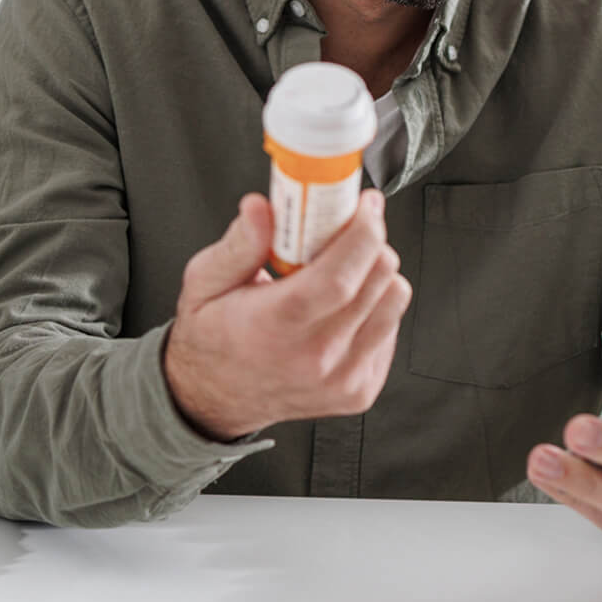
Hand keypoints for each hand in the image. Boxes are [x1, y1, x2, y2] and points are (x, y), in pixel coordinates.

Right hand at [163, 189, 411, 440]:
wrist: (217, 396)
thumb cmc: (214, 336)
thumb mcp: (206, 281)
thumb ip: (239, 243)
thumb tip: (261, 208)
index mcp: (276, 326)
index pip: (340, 277)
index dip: (364, 232)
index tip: (365, 205)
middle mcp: (316, 357)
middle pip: (378, 279)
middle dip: (371, 240)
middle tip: (347, 229)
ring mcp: (343, 378)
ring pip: (395, 298)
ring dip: (377, 272)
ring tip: (343, 270)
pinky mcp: (361, 389)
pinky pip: (392, 327)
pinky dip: (377, 305)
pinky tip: (343, 305)